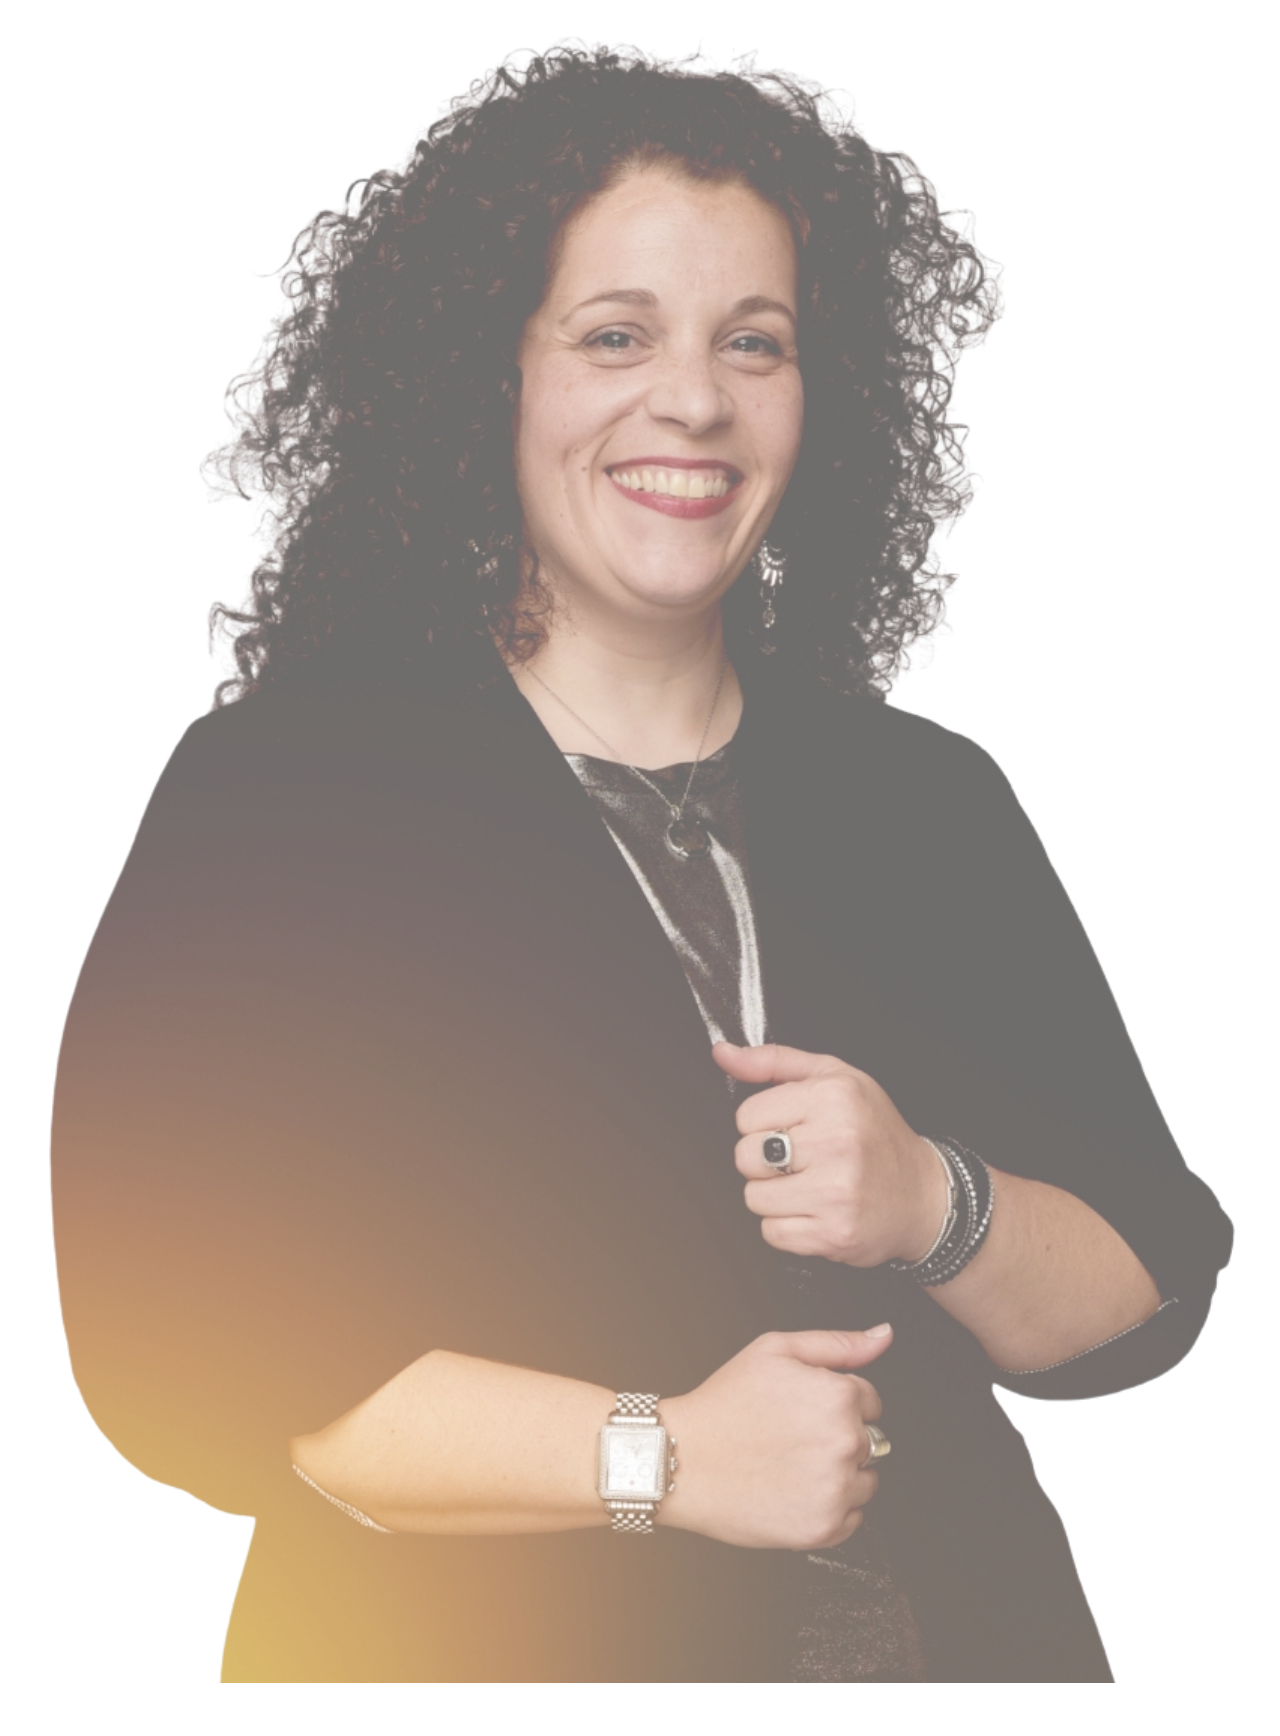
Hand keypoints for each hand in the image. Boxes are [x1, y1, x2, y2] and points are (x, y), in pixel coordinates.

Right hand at [660, 1325, 891, 1549]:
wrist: (681, 1460)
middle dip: (838, 1437)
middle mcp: (845, 1444)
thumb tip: (883, 1335)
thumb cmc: (723, 1404)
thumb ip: (838, 1344)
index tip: (801, 1410)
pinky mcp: (822, 1529)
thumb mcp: (775, 1351)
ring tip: (789, 1465)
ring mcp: (836, 1490)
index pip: (870, 1401)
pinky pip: (851, 1519)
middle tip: (791, 1437)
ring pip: (865, 1481)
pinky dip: (828, 1509)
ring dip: (839, 1475)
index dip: (833, 1402)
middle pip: (871, 1441)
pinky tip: (792, 1491)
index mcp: (839, 1397)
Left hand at [712, 1041, 948, 1267]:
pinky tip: (816, 1210)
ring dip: (775, 1196)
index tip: (793, 1128)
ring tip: (811, 1184)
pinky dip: (788, 1226)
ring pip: (754, 1197)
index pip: (747, 1116)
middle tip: (802, 1159)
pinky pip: (772, 1233)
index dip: (764, 1123)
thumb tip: (724, 1054)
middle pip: (745, 1156)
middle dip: (764, 1160)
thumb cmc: (876, 1133)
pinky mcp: (834, 1234)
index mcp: (834, 1097)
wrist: (923, 1195)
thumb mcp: (833, 1078)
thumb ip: (773, 1063)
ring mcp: (836, 1192)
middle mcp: (837, 1142)